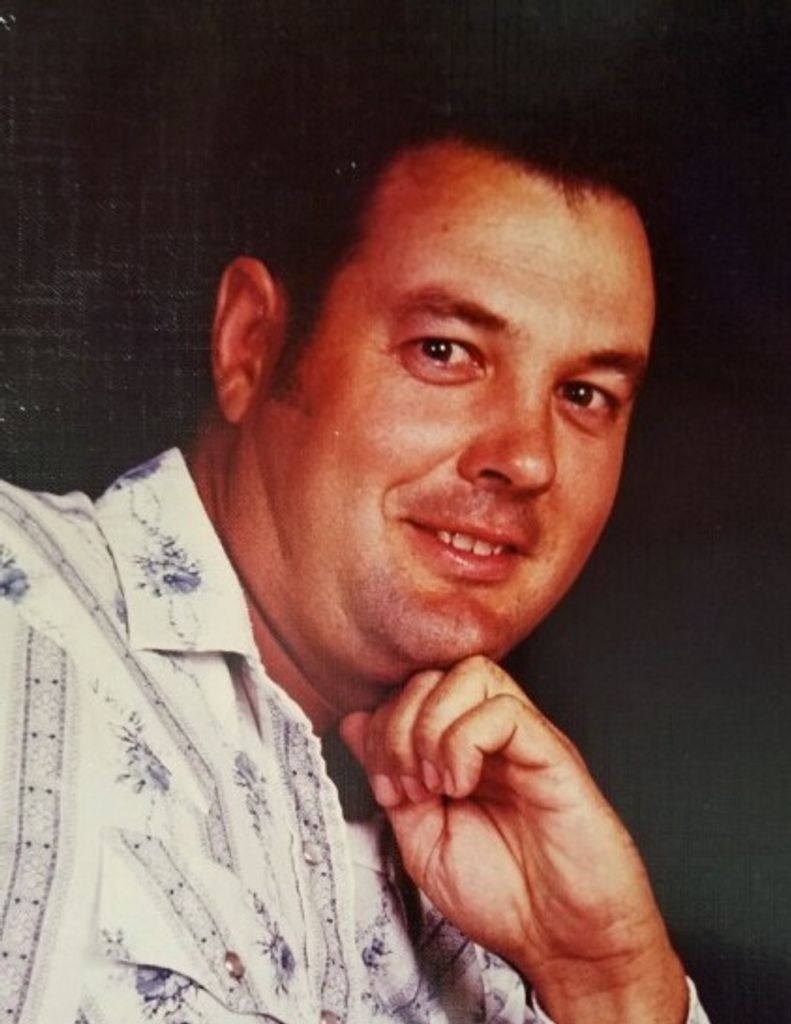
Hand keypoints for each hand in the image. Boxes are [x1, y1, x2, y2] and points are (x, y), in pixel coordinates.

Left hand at [340, 655, 687, 1023]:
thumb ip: (389, 779)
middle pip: (434, 675)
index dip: (383, 728)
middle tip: (408, 788)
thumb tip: (355, 722)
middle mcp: (493, 736)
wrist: (565, 943)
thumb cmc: (504, 898)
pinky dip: (464, 742)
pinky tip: (462, 786)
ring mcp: (525, 739)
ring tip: (435, 786)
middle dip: (399, 727)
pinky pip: (503, 710)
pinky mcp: (553, 753)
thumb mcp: (421, 840)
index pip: (412, 691)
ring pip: (471, 674)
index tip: (386, 789)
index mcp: (461, 750)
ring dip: (430, 727)